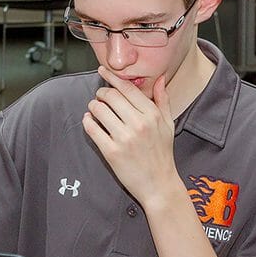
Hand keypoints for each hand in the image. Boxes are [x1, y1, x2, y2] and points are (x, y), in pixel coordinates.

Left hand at [82, 70, 178, 204]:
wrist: (159, 185)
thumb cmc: (163, 154)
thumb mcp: (168, 124)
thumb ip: (163, 100)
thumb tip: (161, 78)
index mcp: (152, 115)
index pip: (128, 89)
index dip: (113, 78)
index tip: (103, 71)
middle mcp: (138, 124)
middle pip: (110, 96)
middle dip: (101, 93)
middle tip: (100, 96)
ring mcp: (124, 138)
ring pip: (98, 110)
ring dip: (93, 106)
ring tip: (95, 109)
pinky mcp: (111, 152)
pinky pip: (92, 129)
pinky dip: (87, 121)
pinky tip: (89, 121)